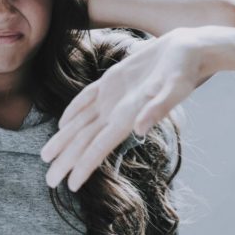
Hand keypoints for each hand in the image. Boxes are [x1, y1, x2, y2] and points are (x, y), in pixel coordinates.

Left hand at [41, 28, 205, 190]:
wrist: (187, 49)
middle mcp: (117, 111)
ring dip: (63, 140)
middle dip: (66, 161)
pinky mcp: (112, 81)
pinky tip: (62, 123)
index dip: (83, 166)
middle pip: (84, 140)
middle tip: (49, 181)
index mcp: (128, 117)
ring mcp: (112, 97)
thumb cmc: (185, 70)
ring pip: (81, 123)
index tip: (70, 185)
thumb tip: (139, 130)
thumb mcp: (175, 88)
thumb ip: (157, 110)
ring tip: (46, 157)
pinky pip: (85, 98)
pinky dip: (72, 111)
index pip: (99, 147)